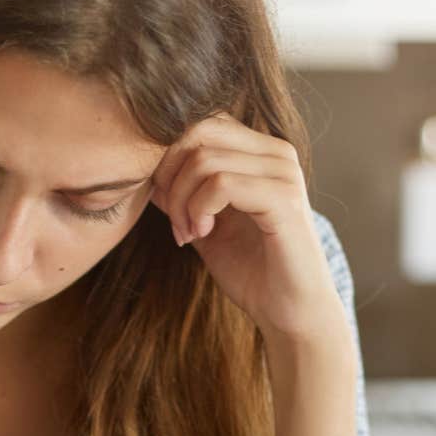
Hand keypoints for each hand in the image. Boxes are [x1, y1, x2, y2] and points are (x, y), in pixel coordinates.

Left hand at [149, 114, 352, 355]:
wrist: (288, 312)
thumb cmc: (251, 271)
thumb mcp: (203, 225)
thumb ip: (181, 194)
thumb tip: (147, 171)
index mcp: (260, 152)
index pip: (201, 123)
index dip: (169, 158)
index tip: (166, 206)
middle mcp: (276, 152)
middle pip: (198, 131)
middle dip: (170, 175)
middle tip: (173, 219)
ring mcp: (283, 172)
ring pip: (204, 159)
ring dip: (182, 201)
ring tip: (188, 233)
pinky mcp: (283, 198)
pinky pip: (221, 183)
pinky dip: (198, 210)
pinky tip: (203, 234)